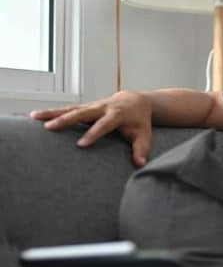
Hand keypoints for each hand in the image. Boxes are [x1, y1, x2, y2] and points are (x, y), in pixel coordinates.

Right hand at [30, 91, 153, 166]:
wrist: (134, 101)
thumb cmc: (139, 121)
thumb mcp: (144, 135)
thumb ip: (141, 149)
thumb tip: (140, 164)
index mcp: (117, 115)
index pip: (104, 125)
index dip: (93, 134)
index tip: (80, 145)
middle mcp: (102, 108)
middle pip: (82, 113)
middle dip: (65, 120)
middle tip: (49, 128)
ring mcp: (91, 106)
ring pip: (70, 108)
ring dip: (52, 112)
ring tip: (34, 117)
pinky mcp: (84, 107)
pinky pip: (67, 109)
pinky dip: (51, 112)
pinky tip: (34, 116)